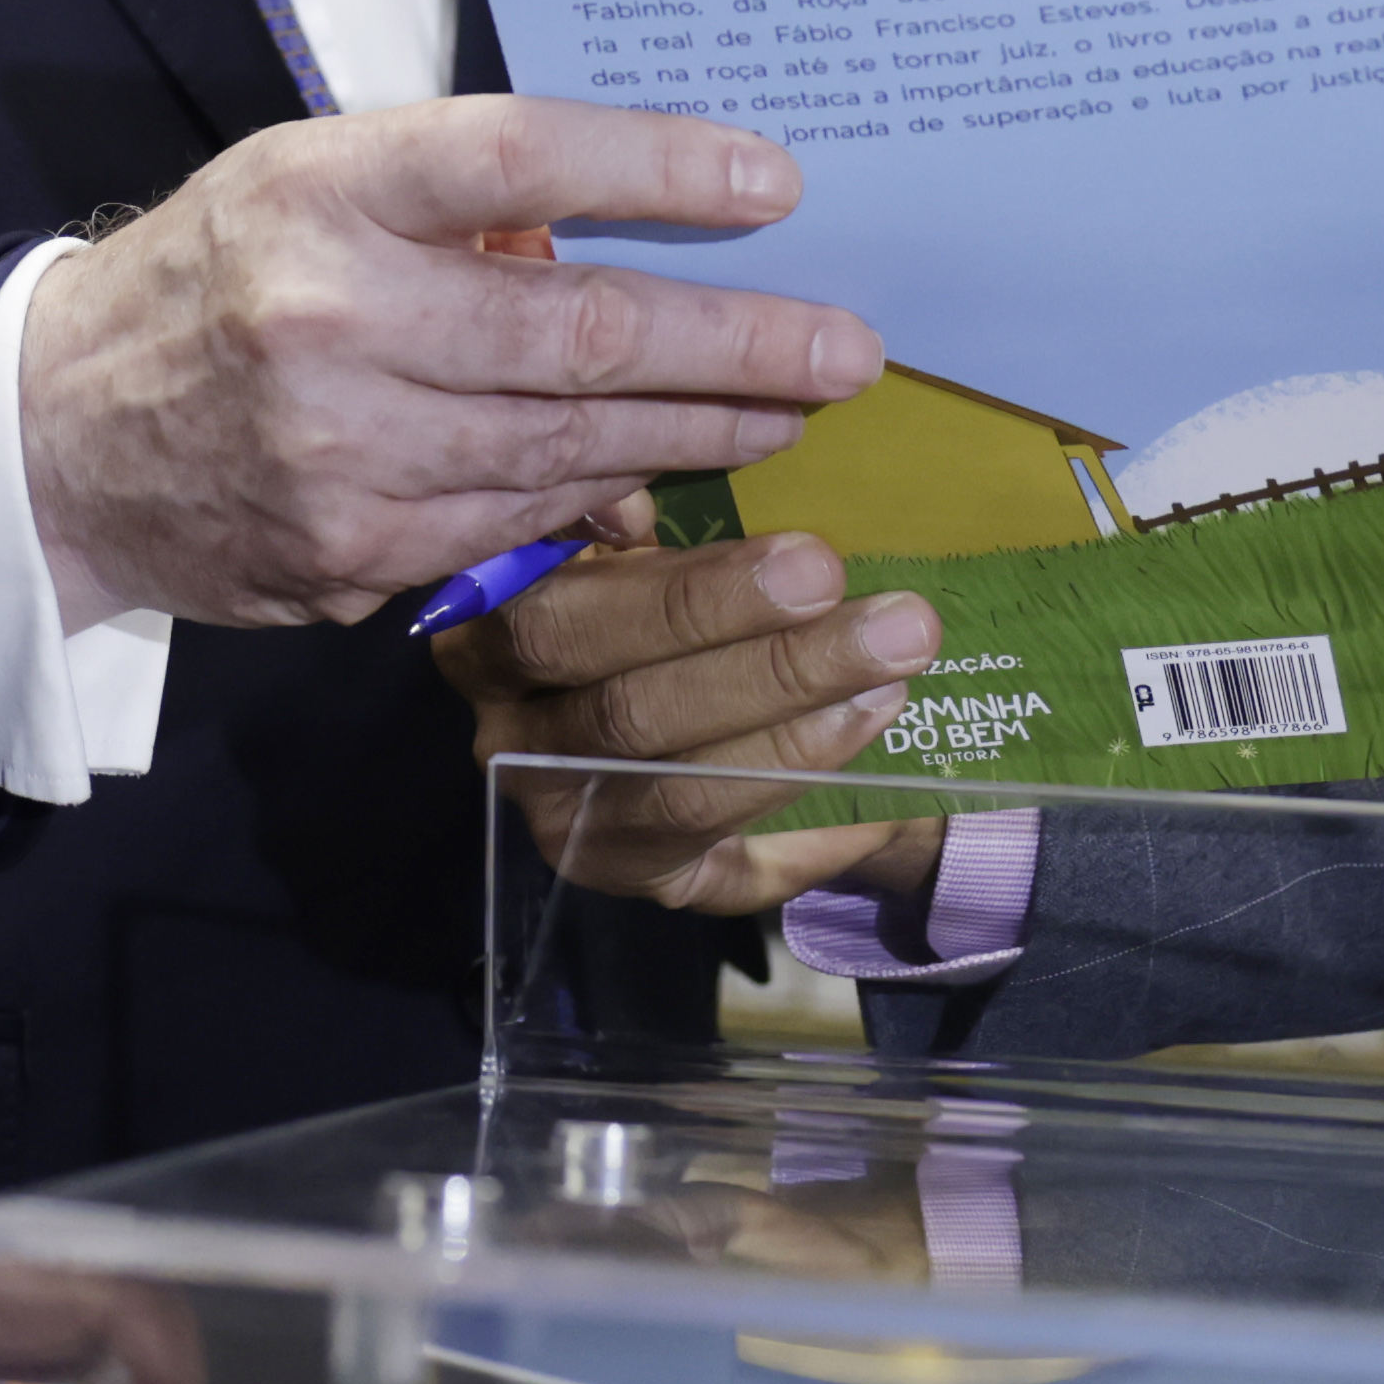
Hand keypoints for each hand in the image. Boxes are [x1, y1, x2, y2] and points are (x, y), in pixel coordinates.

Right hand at [17, 98, 878, 631]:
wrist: (54, 439)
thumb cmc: (208, 279)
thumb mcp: (302, 179)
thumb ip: (447, 198)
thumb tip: (624, 225)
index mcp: (321, 194)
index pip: (514, 157)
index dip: (655, 167)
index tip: (774, 182)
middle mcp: (333, 321)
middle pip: (579, 330)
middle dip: (738, 344)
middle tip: (845, 347)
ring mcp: (345, 453)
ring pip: (570, 444)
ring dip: (699, 430)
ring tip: (787, 408)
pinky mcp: (352, 552)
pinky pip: (518, 521)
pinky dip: (603, 496)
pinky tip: (665, 471)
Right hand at [440, 527, 950, 917]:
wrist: (707, 705)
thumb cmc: (661, 600)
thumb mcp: (632, 547)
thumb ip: (626, 533)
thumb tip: (627, 505)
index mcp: (486, 643)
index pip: (561, 624)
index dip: (681, 597)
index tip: (808, 559)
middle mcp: (512, 745)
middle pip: (631, 714)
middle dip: (772, 665)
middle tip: (893, 623)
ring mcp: (572, 823)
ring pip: (680, 792)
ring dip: (801, 734)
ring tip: (897, 678)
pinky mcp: (642, 878)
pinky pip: (727, 864)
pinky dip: (808, 818)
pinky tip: (875, 767)